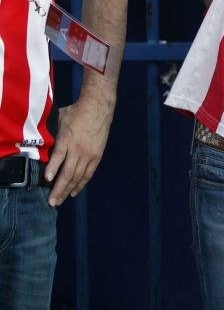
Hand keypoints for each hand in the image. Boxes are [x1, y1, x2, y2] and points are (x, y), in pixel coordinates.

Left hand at [44, 91, 114, 205]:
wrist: (98, 108)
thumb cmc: (76, 113)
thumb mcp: (60, 119)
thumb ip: (52, 134)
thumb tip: (39, 145)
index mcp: (68, 138)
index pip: (59, 156)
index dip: (53, 168)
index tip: (46, 179)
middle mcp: (79, 149)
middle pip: (68, 172)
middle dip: (59, 189)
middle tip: (51, 202)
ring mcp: (89, 154)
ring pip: (78, 177)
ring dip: (68, 190)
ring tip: (59, 200)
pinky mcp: (96, 156)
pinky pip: (88, 174)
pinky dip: (80, 185)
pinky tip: (73, 192)